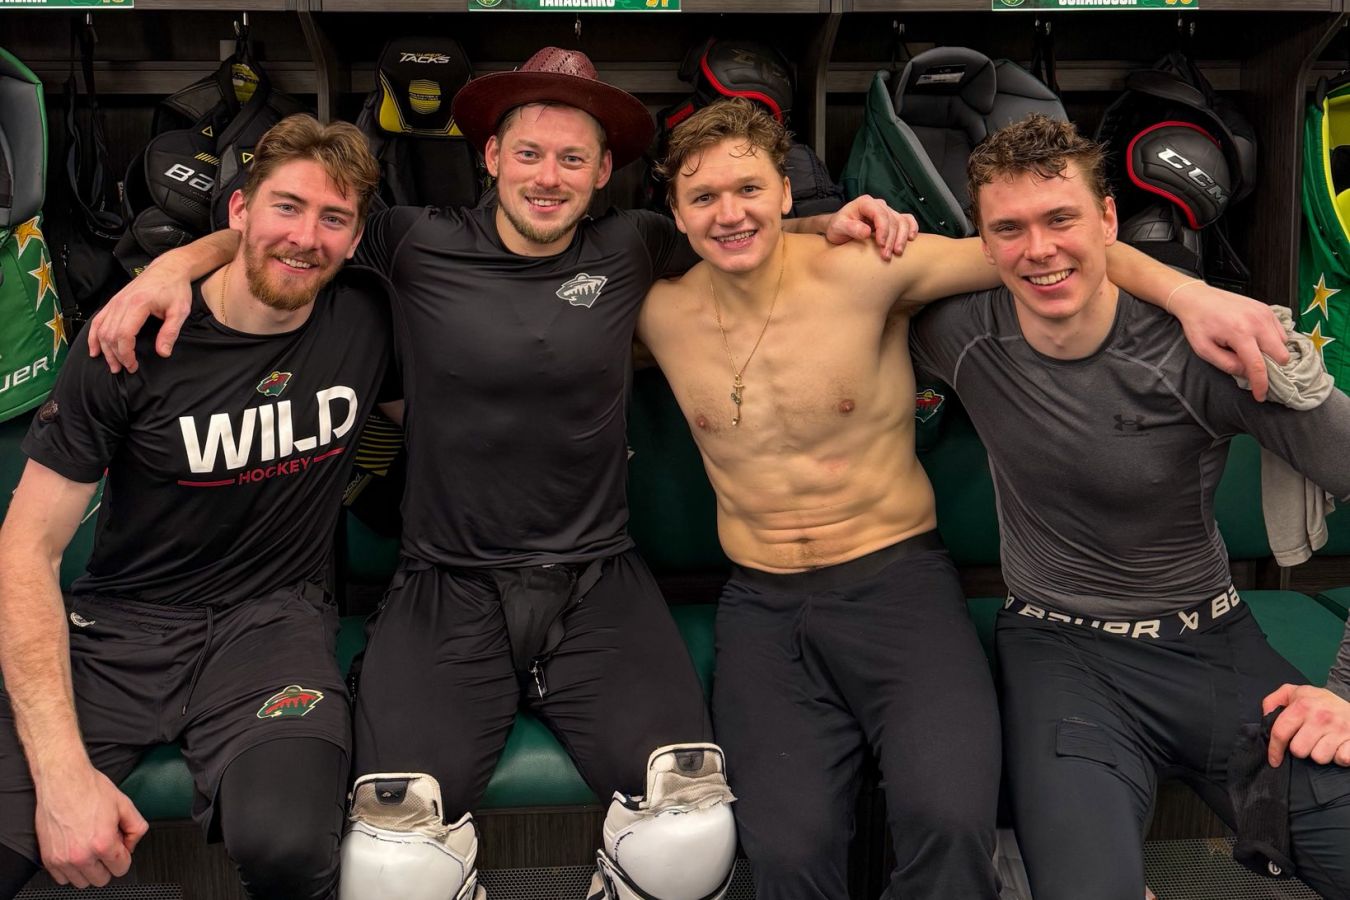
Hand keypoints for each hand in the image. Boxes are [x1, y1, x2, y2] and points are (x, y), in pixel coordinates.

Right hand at [35, 766, 147, 887]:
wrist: (62, 780)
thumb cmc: (90, 789)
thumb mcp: (125, 805)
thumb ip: (136, 828)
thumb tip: (131, 845)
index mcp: (103, 844)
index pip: (121, 869)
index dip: (123, 856)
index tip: (119, 847)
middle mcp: (81, 855)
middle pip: (101, 879)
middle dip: (107, 864)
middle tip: (104, 846)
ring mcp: (62, 859)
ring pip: (81, 882)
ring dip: (88, 869)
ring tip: (89, 847)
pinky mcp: (48, 858)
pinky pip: (61, 878)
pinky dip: (69, 870)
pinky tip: (75, 851)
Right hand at [86, 262, 193, 373]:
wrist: (168, 268)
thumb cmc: (175, 288)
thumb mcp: (180, 311)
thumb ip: (170, 332)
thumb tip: (163, 353)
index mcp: (138, 304)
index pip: (123, 335)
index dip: (125, 354)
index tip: (133, 365)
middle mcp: (121, 303)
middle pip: (110, 335)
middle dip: (116, 356)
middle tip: (126, 369)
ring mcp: (115, 301)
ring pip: (101, 330)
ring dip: (105, 349)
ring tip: (113, 365)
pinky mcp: (113, 302)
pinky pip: (98, 320)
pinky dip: (94, 336)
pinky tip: (95, 350)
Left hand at [824, 195, 918, 260]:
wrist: (839, 230)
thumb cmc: (838, 228)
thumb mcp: (838, 228)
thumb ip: (851, 228)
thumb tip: (867, 232)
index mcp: (865, 203)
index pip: (880, 214)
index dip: (883, 230)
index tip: (881, 245)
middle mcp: (878, 205)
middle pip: (892, 220)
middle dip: (891, 239)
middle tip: (886, 256)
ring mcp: (887, 211)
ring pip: (902, 221)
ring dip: (902, 238)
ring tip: (897, 253)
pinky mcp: (892, 219)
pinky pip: (907, 220)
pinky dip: (911, 228)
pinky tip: (911, 239)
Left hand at [1167, 284, 1288, 402]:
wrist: (1197, 298)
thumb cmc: (1198, 323)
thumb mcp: (1204, 350)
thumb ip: (1227, 365)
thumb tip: (1247, 374)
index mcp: (1239, 333)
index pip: (1258, 366)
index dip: (1261, 385)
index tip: (1260, 396)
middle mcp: (1257, 322)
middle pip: (1281, 355)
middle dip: (1272, 368)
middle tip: (1256, 369)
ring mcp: (1264, 313)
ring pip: (1284, 343)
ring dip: (1273, 352)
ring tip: (1252, 350)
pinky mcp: (1267, 309)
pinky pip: (1281, 330)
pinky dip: (1274, 339)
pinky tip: (1257, 340)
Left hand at [1262, 683, 1349, 766]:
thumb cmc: (1323, 701)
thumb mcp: (1297, 692)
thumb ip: (1275, 700)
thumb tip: (1266, 715)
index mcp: (1303, 706)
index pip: (1280, 732)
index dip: (1274, 749)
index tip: (1274, 760)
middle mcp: (1320, 718)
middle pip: (1299, 750)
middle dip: (1301, 749)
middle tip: (1308, 740)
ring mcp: (1339, 730)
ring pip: (1319, 758)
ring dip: (1319, 753)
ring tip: (1324, 742)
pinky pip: (1341, 759)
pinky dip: (1338, 757)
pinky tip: (1338, 747)